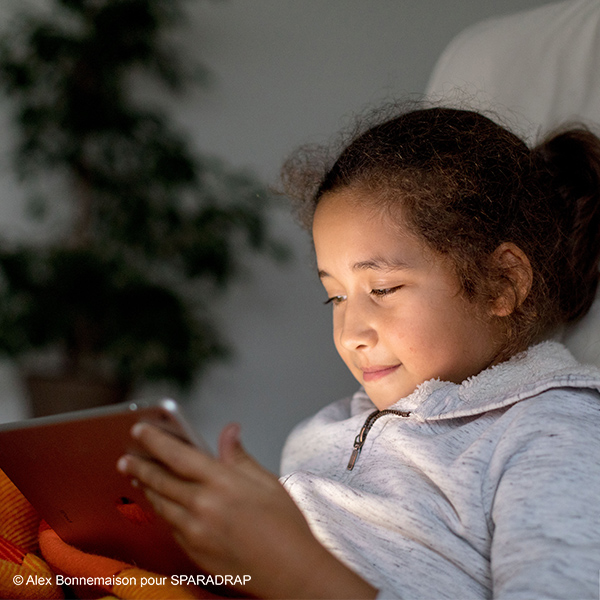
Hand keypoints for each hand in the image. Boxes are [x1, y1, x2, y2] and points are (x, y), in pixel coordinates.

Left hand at [117, 422, 375, 598]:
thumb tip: (229, 432)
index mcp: (222, 483)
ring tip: (137, 478)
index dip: (155, 441)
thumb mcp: (266, 481)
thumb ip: (239, 456)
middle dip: (140, 466)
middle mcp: (203, 506)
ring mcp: (195, 531)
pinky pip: (170, 526)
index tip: (141, 430)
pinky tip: (161, 504)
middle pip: (160, 480)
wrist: (290, 571)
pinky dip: (162, 511)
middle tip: (127, 458)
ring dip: (146, 488)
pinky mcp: (194, 551)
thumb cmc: (285, 527)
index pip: (177, 455)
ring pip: (160, 504)